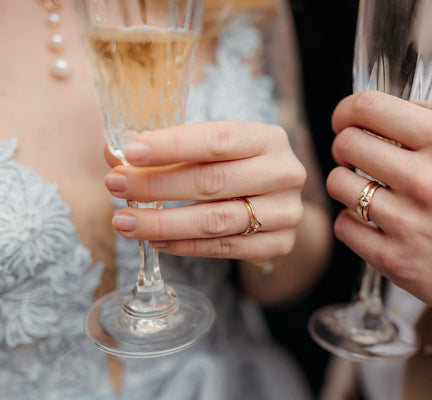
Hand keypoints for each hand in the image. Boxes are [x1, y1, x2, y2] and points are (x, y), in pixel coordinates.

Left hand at [104, 121, 305, 263]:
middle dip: (156, 185)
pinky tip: (156, 240)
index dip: (172, 146)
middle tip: (114, 185)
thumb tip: (112, 154)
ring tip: (125, 221)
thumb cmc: (237, 168)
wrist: (278, 202)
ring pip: (216, 220)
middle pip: (213, 181)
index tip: (129, 153)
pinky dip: (185, 246)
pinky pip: (224, 248)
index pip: (217, 139)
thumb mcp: (213, 149)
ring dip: (163, 223)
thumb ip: (169, 150)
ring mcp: (285, 211)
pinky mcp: (280, 243)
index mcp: (268, 138)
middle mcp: (284, 173)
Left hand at [327, 91, 431, 317]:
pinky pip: (344, 226)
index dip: (347, 109)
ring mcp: (407, 222)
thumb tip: (396, 111)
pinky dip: (351, 221)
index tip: (345, 119)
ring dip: (346, 183)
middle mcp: (425, 179)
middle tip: (354, 156)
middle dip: (345, 146)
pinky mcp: (393, 259)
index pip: (371, 107)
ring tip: (364, 189)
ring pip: (338, 184)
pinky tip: (371, 222)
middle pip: (347, 144)